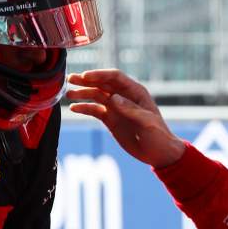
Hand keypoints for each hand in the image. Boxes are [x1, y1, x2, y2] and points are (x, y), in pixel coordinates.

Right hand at [67, 69, 185, 168]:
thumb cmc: (159, 136)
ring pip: (96, 95)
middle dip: (86, 81)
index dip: (100, 75)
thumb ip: (131, 109)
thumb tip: (113, 97)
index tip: (85, 76)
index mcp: (136, 92)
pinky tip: (74, 108)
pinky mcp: (110, 119)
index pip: (115, 77)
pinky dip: (84, 108)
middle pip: (102, 84)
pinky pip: (95, 110)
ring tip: (68, 94)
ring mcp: (116, 107)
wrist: (159, 154)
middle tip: (70, 79)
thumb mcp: (148, 122)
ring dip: (82, 93)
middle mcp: (124, 96)